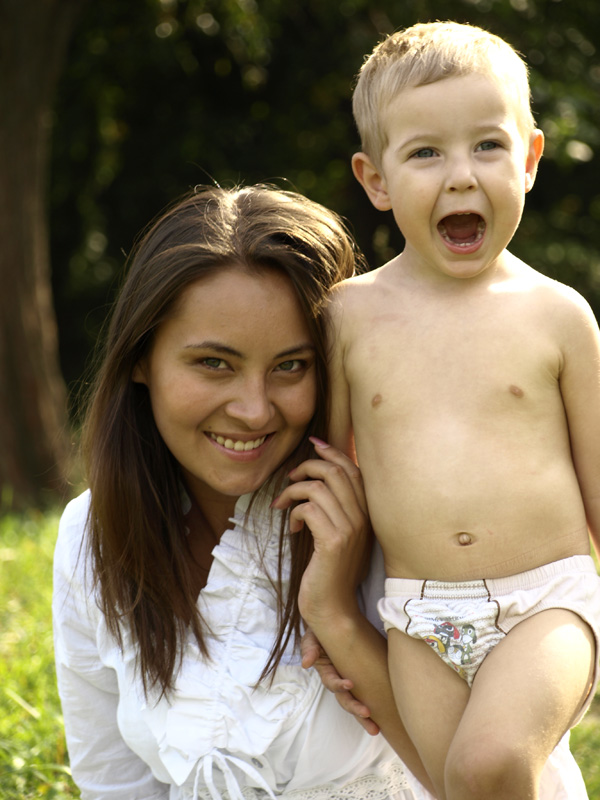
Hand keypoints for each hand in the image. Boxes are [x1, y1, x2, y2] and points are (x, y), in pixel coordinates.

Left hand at [272, 438, 371, 624]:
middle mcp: (363, 518)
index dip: (332, 452)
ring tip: (283, 505)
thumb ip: (336, 509)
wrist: (333, 608)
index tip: (313, 444)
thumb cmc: (331, 571)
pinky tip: (293, 528)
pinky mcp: (333, 542)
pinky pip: (309, 509)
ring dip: (294, 490)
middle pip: (335, 472)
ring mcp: (350, 530)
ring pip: (318, 488)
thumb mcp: (339, 535)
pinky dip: (294, 512)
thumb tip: (319, 479)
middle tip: (289, 478)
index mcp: (368, 514)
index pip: (353, 470)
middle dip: (308, 467)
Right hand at [301, 628, 379, 735]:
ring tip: (375, 729)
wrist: (336, 622)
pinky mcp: (363, 678)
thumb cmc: (322, 631)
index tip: (350, 684)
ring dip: (364, 718)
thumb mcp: (313, 637)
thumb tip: (306, 663)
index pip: (332, 682)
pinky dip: (376, 706)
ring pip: (356, 703)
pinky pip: (368, 694)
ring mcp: (350, 681)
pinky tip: (387, 715)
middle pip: (345, 700)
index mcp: (327, 671)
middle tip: (367, 714)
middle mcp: (338, 680)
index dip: (339, 685)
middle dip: (355, 709)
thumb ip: (309, 648)